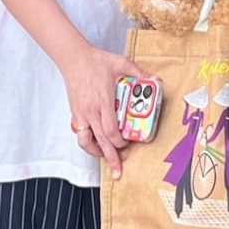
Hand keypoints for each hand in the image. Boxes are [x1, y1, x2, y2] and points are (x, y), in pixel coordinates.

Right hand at [63, 43, 147, 174]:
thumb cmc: (95, 61)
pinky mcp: (75, 114)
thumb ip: (138, 72)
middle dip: (111, 158)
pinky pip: (80, 134)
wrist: (73, 58)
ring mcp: (81, 114)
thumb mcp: (120, 63)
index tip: (127, 144)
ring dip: (96, 153)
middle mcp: (90, 111)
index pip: (111, 130)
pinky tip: (95, 146)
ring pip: (86, 142)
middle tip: (119, 171)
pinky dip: (88, 143)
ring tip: (106, 160)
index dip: (120, 142)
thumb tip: (155, 79)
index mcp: (103, 101)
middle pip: (100, 142)